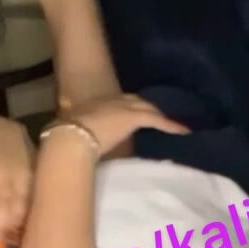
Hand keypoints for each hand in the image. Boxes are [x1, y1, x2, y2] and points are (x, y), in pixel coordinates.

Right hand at [67, 93, 188, 155]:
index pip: (118, 103)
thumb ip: (79, 135)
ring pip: (147, 108)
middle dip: (146, 108)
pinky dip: (170, 125)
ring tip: (170, 125)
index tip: (132, 114)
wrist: (71, 136)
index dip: (128, 108)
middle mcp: (111, 101)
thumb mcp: (71, 133)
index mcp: (96, 103)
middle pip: (135, 101)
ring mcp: (123, 107)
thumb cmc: (65, 137)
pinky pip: (157, 120)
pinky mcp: (134, 117)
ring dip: (159, 116)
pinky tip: (183, 131)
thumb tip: (78, 146)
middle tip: (156, 117)